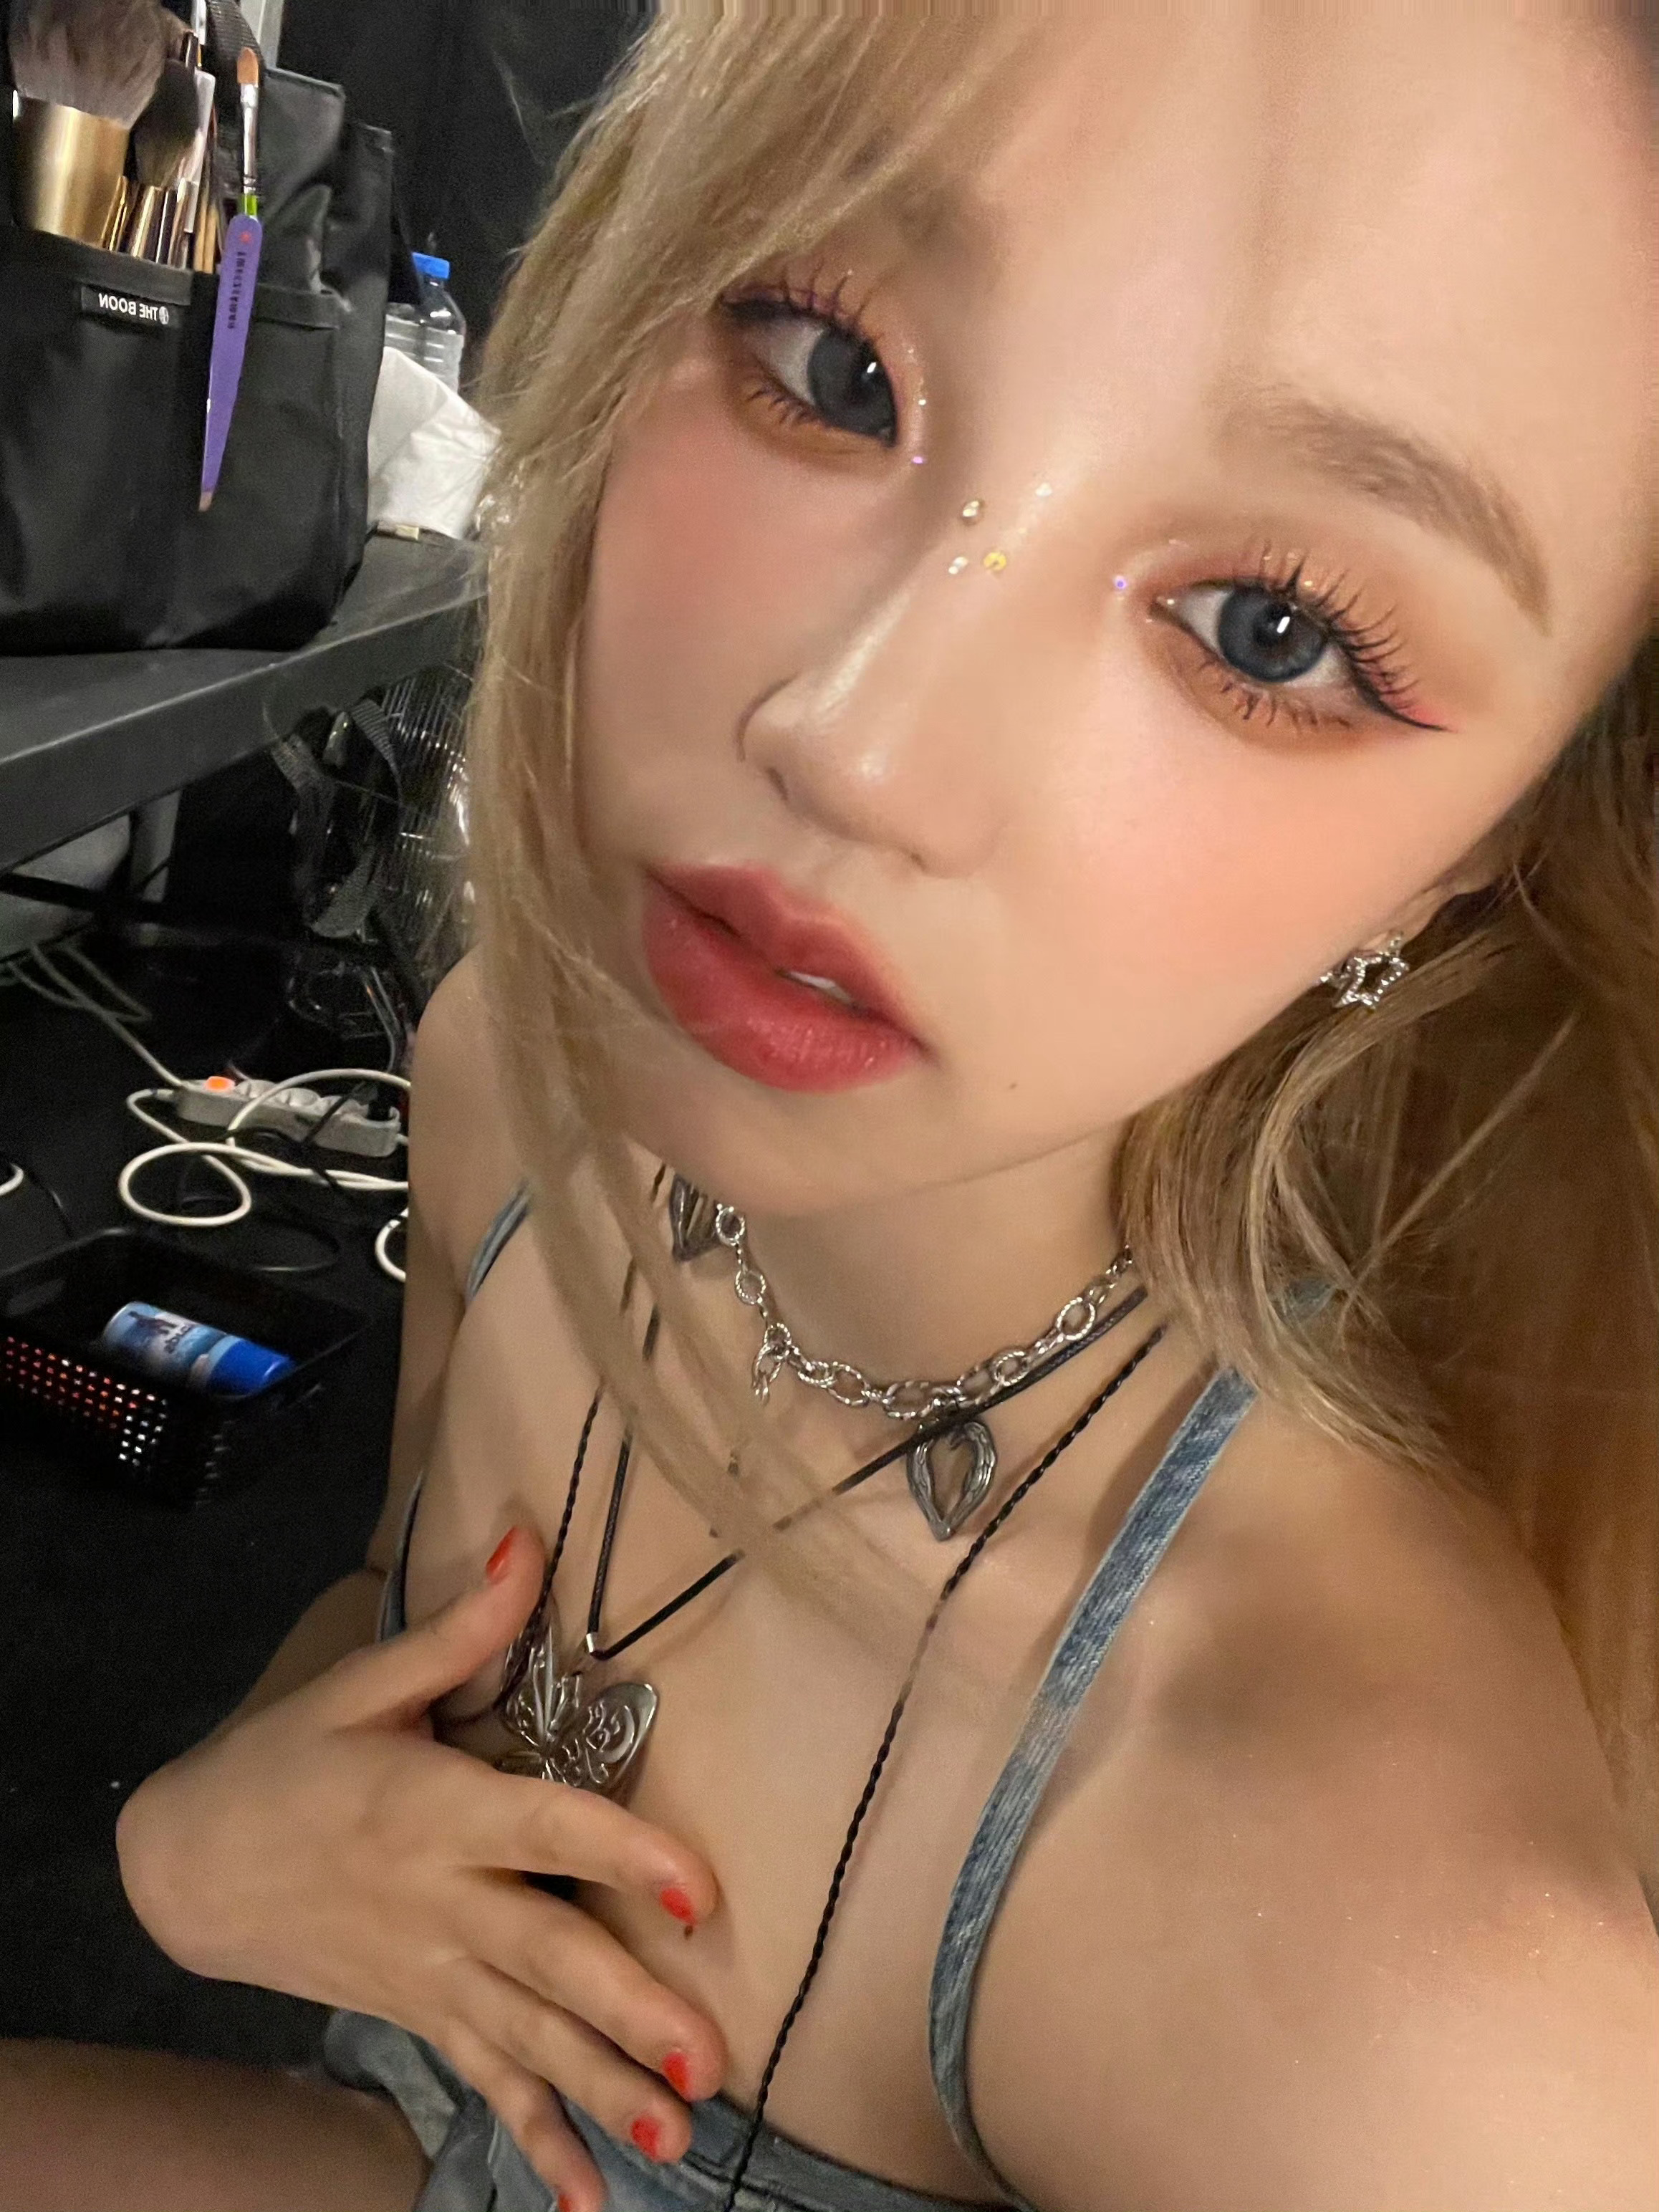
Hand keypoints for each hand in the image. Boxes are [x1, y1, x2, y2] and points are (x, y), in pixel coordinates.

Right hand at [117, 1531, 725, 2211]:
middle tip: (706, 2060)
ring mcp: (429, 1970)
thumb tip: (530, 1538)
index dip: (622, 1853)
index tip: (699, 1887)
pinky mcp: (418, 2013)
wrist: (188, 1863)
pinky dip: (534, 2138)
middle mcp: (440, 1901)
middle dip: (628, 2010)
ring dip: (601, 2087)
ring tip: (677, 2135)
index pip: (545, 1829)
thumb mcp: (360, 1684)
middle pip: (546, 1957)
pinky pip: (484, 2080)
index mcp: (433, 1809)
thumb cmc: (285, 1758)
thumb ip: (460, 1628)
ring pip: (527, 2035)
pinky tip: (587, 2194)